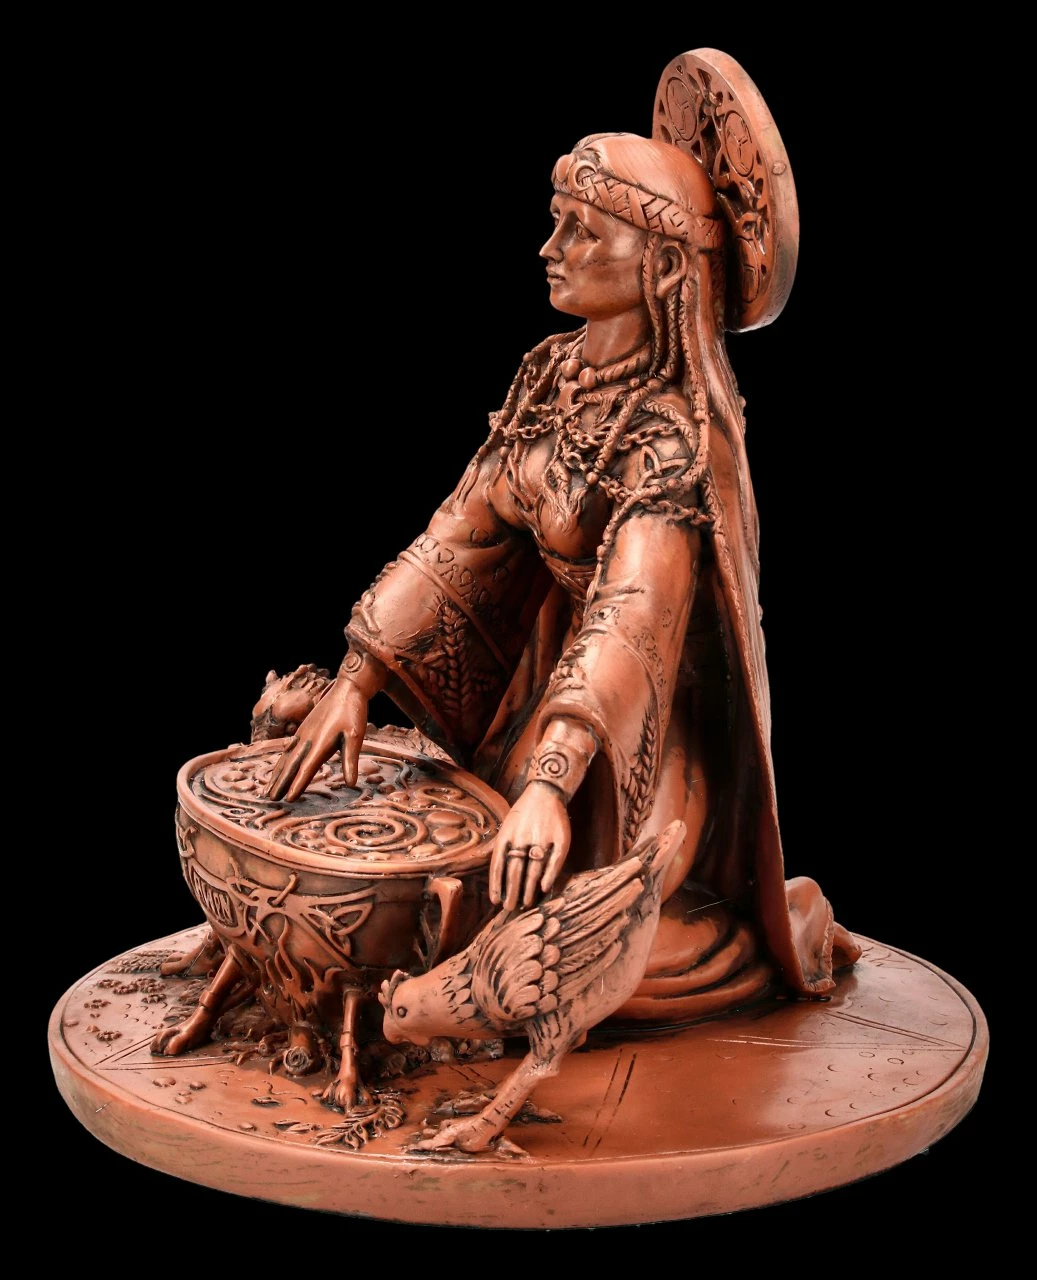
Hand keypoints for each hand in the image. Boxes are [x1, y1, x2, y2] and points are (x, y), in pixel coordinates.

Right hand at [265, 678, 367, 801]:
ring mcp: (303, 734)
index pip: (307, 768)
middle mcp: (308, 740)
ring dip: (277, 774)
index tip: (289, 799)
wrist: (346, 689)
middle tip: (271, 799)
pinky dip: (281, 761)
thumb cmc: (353, 713)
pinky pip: (289, 749)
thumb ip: (350, 760)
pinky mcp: (303, 730)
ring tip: (268, 789)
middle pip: (292, 765)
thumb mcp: (356, 736)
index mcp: (321, 743)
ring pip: (287, 757)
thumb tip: (352, 784)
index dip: (298, 784)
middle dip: (281, 782)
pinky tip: (278, 767)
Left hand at [489, 781, 570, 909]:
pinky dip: (550, 875)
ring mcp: (542, 838)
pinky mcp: (561, 838)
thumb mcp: (506, 826)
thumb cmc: (524, 814)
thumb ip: (501, 849)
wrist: (546, 791)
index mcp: (507, 835)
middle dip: (512, 892)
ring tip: (526, 903)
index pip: (498, 865)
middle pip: (515, 871)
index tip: (496, 901)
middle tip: (510, 909)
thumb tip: (493, 875)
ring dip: (529, 889)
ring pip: (534, 869)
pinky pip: (555, 861)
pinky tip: (545, 888)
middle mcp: (523, 837)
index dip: (496, 885)